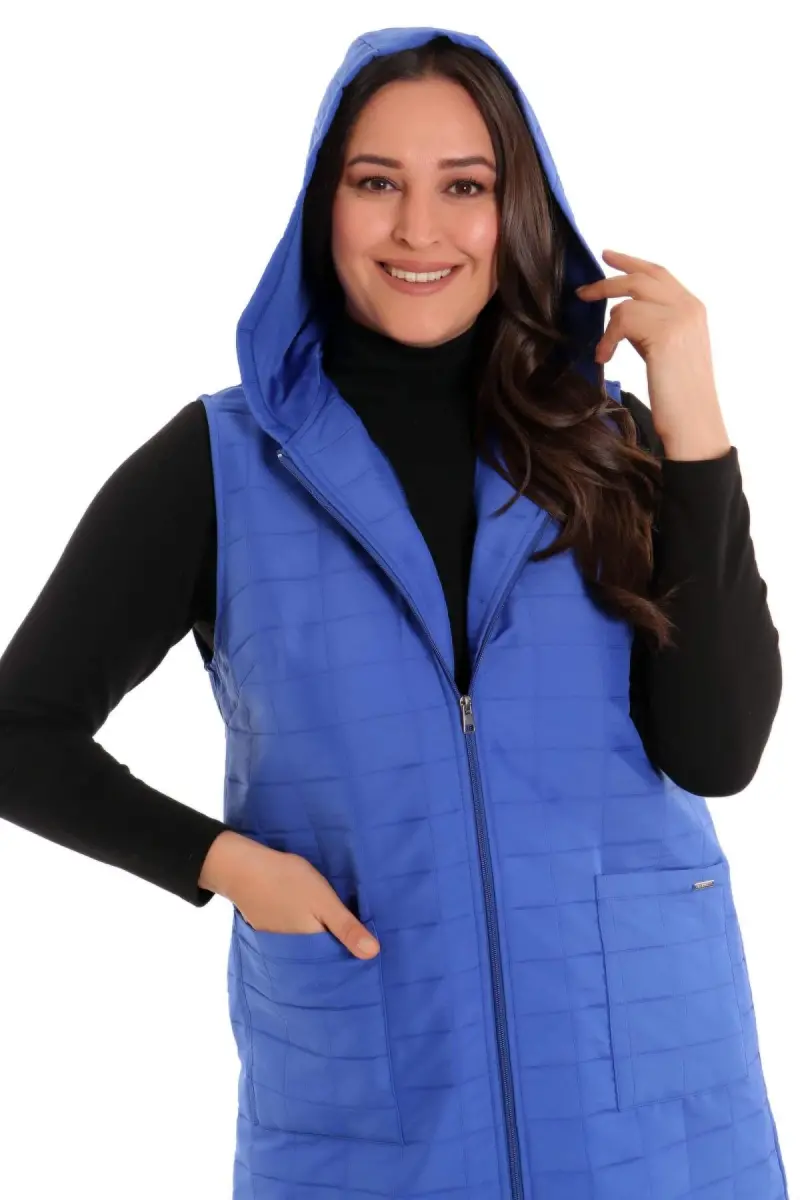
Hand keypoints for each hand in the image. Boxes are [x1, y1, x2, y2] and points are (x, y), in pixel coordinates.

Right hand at [198, 830, 379, 958]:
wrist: (242, 869)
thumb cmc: (287, 882)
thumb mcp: (323, 901)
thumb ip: (346, 927)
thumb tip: (373, 954)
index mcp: (311, 948)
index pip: (338, 961)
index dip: (354, 955)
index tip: (371, 951)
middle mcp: (294, 954)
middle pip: (323, 958)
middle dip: (339, 951)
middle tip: (358, 940)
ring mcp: (278, 944)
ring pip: (308, 949)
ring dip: (321, 943)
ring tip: (340, 933)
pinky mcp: (269, 932)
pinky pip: (293, 940)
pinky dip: (304, 934)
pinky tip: (312, 923)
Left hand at [576, 249, 730, 459]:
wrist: (694, 420)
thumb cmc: (678, 394)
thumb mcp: (668, 350)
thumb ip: (652, 325)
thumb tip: (620, 312)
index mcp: (693, 308)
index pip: (659, 274)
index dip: (632, 263)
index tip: (608, 256)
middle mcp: (689, 307)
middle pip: (642, 278)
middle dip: (609, 280)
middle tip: (584, 289)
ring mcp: (679, 317)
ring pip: (629, 300)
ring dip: (607, 323)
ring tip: (602, 346)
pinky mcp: (665, 333)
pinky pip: (622, 322)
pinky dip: (608, 340)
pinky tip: (605, 357)